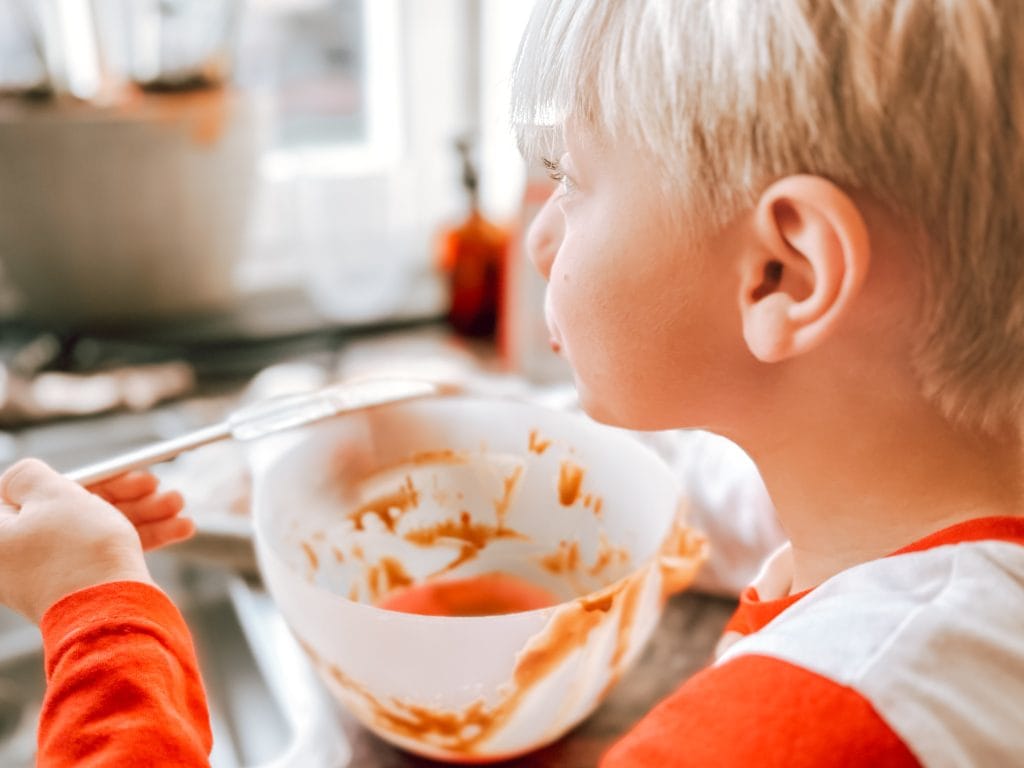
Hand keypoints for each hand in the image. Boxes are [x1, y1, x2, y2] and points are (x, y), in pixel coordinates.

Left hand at [0, 459, 191, 623]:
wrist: (110, 615)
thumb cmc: (78, 552)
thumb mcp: (53, 495)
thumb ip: (30, 475)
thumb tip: (25, 477)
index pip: (26, 492)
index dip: (75, 478)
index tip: (112, 474)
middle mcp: (15, 558)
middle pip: (70, 508)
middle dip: (124, 494)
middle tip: (155, 484)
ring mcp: (47, 577)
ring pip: (96, 529)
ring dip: (143, 513)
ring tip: (178, 507)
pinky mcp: (78, 590)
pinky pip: (106, 554)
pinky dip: (142, 538)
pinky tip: (179, 529)